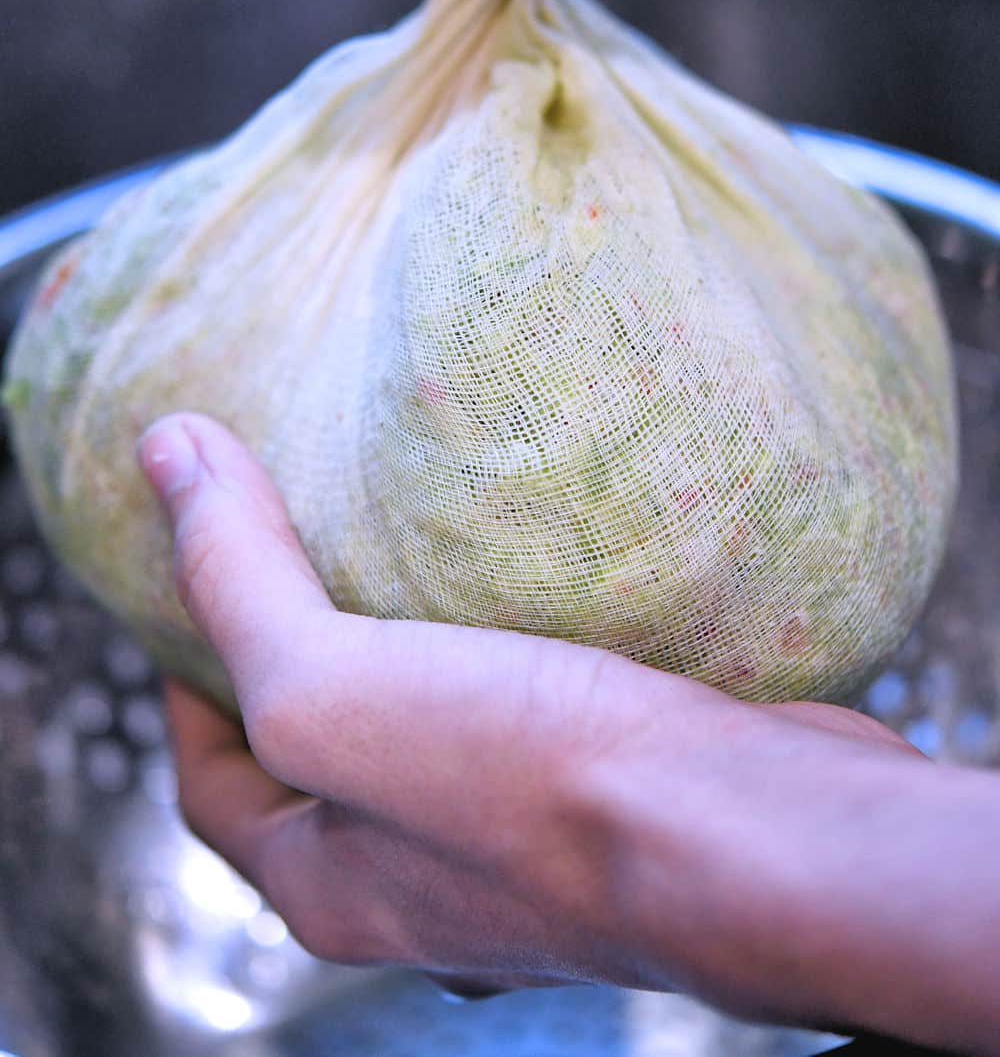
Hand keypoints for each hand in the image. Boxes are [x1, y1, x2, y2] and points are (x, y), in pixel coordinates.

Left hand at [136, 411, 999, 1052]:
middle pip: (321, 763)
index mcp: (332, 887)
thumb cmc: (529, 784)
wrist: (756, 838)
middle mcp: (419, 886)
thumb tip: (161, 451)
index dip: (183, 679)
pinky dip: (506, 654)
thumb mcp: (337, 687)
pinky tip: (529, 587)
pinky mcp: (611, 796)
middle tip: (297, 550)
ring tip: (407, 554)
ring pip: (430, 740)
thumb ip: (240, 581)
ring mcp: (522, 851)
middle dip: (294, 663)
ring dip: (409, 656)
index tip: (193, 578)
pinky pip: (527, 717)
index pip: (212, 785)